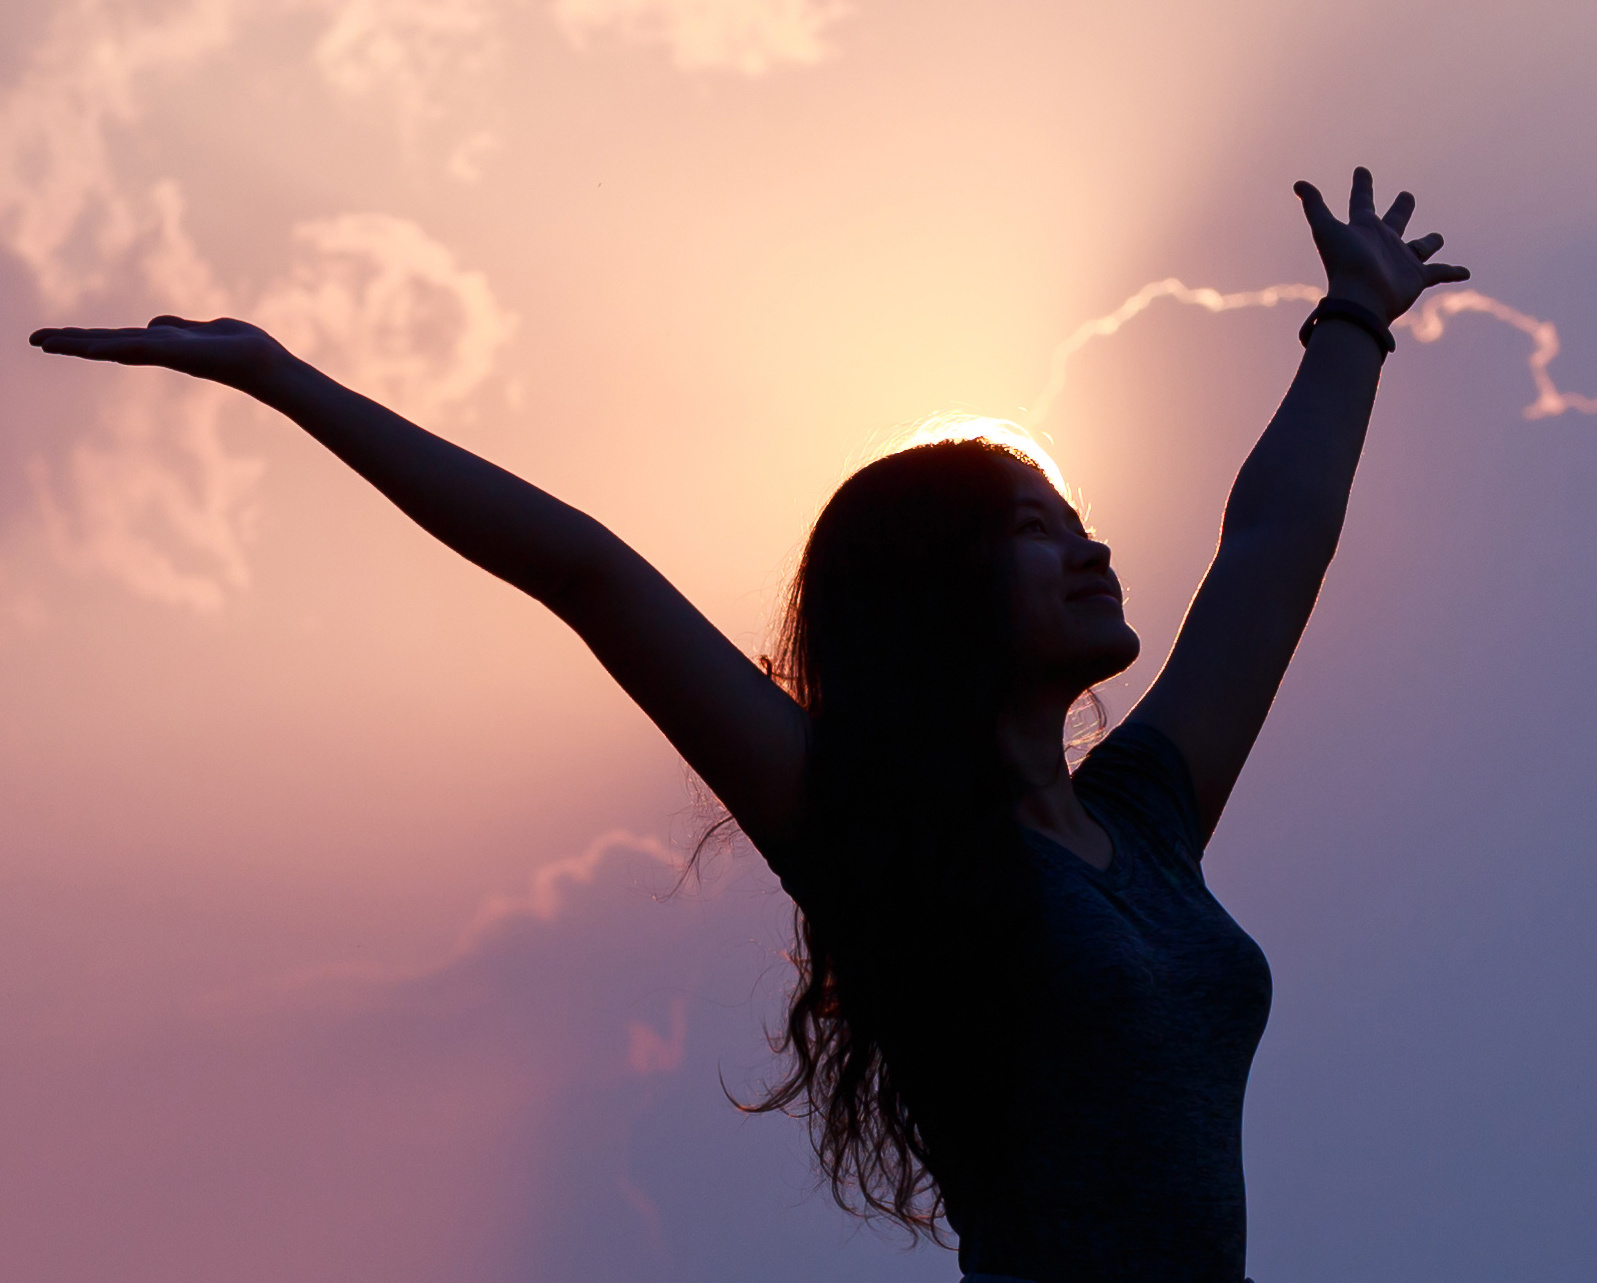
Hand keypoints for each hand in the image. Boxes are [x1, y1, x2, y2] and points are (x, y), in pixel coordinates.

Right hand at [28, 316, 293, 394]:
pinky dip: (110, 348)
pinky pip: (136, 348)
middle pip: (107, 344)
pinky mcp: (174, 353)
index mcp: (164, 344)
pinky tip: (88, 348)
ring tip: (45, 343)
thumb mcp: (204, 330)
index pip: (117, 339)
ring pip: (113, 347)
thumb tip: (153, 325)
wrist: (267, 364)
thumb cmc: (243, 349)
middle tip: (35, 340)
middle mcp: (159, 351)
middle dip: (71, 342)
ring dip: (79, 344)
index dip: (87, 338)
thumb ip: (178, 328)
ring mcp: (164, 353)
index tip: (57, 338)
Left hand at [1294, 168, 1468, 322]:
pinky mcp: (1416, 278)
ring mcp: (1400, 261)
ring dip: (1429, 243)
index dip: (1362, 186)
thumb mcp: (1325, 229)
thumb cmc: (1344, 263)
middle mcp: (1382, 243)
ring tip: (1437, 238)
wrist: (1360, 298)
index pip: (1362, 202)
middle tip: (1407, 196)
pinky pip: (1439, 272)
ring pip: (1419, 247)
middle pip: (1394, 221)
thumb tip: (1298, 183)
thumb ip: (1314, 206)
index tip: (1362, 170)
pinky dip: (1453, 272)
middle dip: (1401, 209)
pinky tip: (1466, 272)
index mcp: (1363, 229)